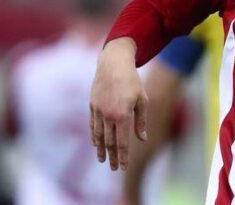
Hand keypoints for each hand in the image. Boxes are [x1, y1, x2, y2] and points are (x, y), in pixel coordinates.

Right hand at [89, 37, 147, 170]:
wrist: (113, 64)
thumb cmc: (132, 81)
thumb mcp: (142, 100)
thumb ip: (141, 121)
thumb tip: (142, 139)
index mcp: (122, 115)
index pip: (122, 142)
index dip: (122, 157)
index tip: (123, 168)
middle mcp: (108, 115)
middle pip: (109, 142)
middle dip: (112, 157)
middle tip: (113, 169)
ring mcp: (98, 111)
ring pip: (99, 136)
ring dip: (101, 149)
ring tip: (102, 160)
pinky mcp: (92, 105)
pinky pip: (93, 125)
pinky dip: (95, 136)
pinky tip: (96, 144)